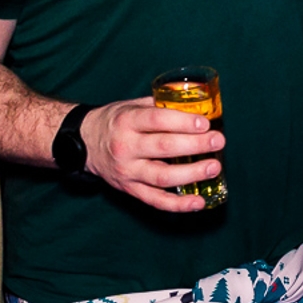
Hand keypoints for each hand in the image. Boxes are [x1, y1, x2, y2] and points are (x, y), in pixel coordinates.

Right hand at [79, 96, 222, 211]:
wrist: (84, 144)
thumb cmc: (116, 121)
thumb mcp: (132, 105)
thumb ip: (161, 104)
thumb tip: (196, 98)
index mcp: (127, 121)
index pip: (156, 121)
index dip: (182, 122)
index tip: (205, 122)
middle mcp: (126, 147)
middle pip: (164, 148)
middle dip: (195, 145)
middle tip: (218, 140)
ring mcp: (127, 172)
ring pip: (162, 177)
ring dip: (191, 174)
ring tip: (214, 168)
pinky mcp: (130, 190)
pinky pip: (156, 201)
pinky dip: (178, 204)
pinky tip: (199, 202)